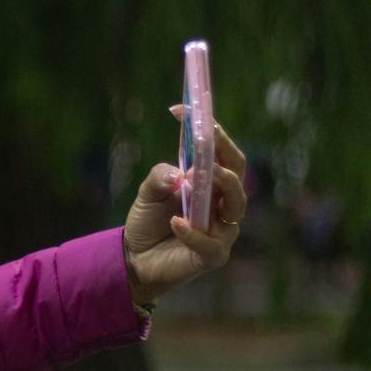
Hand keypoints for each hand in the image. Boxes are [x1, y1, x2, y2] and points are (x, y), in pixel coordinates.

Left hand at [123, 105, 248, 307]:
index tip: (182, 110)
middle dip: (222, 155)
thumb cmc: (148, 223)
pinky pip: (212, 244)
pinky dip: (194, 232)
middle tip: (202, 141)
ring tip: (193, 178)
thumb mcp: (148, 194)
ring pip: (235, 206)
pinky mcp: (213, 256)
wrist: (134, 260)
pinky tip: (176, 222)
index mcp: (211, 185)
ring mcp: (222, 230)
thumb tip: (178, 175)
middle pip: (236, 175)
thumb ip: (160, 177)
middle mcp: (223, 205)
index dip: (210, 131)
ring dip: (216, 187)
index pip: (221, 154)